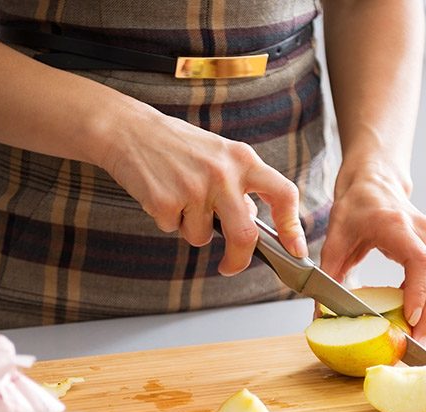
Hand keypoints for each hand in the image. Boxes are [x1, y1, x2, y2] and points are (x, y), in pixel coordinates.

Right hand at [101, 103, 306, 275]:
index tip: (296, 249)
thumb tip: (250, 219)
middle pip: (244, 236)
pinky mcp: (165, 202)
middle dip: (238, 261)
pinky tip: (160, 194)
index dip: (292, 226)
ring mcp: (193, 189)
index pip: (283, 194)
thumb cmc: (176, 145)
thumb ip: (238, 185)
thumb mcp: (217, 155)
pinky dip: (166, 220)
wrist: (129, 130)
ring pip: (202, 237)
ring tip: (178, 198)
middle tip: (229, 266)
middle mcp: (223, 174)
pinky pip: (172, 230)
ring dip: (190, 228)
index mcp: (242, 159)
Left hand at [319, 165, 425, 340]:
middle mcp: (422, 231)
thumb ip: (328, 275)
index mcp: (397, 226)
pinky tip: (415, 320)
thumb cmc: (354, 207)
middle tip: (416, 345)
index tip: (412, 319)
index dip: (418, 293)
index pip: (419, 263)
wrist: (374, 182)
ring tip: (416, 340)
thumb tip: (320, 314)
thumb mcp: (334, 239)